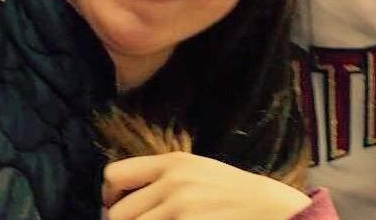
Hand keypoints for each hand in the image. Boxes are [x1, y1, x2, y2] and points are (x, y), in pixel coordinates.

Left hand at [102, 152, 310, 219]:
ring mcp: (179, 210)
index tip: (120, 206)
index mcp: (173, 162)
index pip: (114, 174)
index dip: (110, 195)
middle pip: (116, 214)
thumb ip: (162, 177)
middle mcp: (172, 183)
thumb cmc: (229, 191)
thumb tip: (118, 198)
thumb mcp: (197, 170)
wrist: (265, 207)